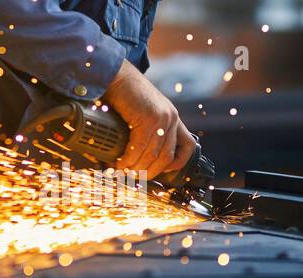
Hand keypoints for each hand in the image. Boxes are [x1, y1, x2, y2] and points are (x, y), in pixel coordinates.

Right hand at [101, 60, 195, 179]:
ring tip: (122, 171)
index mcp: (172, 117)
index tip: (160, 170)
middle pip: (166, 157)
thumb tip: (137, 156)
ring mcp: (162, 118)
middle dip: (149, 171)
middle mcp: (171, 118)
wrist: (115, 75)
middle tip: (133, 176)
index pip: (188, 147)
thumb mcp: (143, 113)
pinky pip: (139, 148)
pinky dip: (128, 159)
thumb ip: (146, 129)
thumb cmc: (124, 94)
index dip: (177, 163)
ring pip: (151, 155)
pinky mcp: (149, 118)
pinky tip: (119, 162)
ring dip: (135, 167)